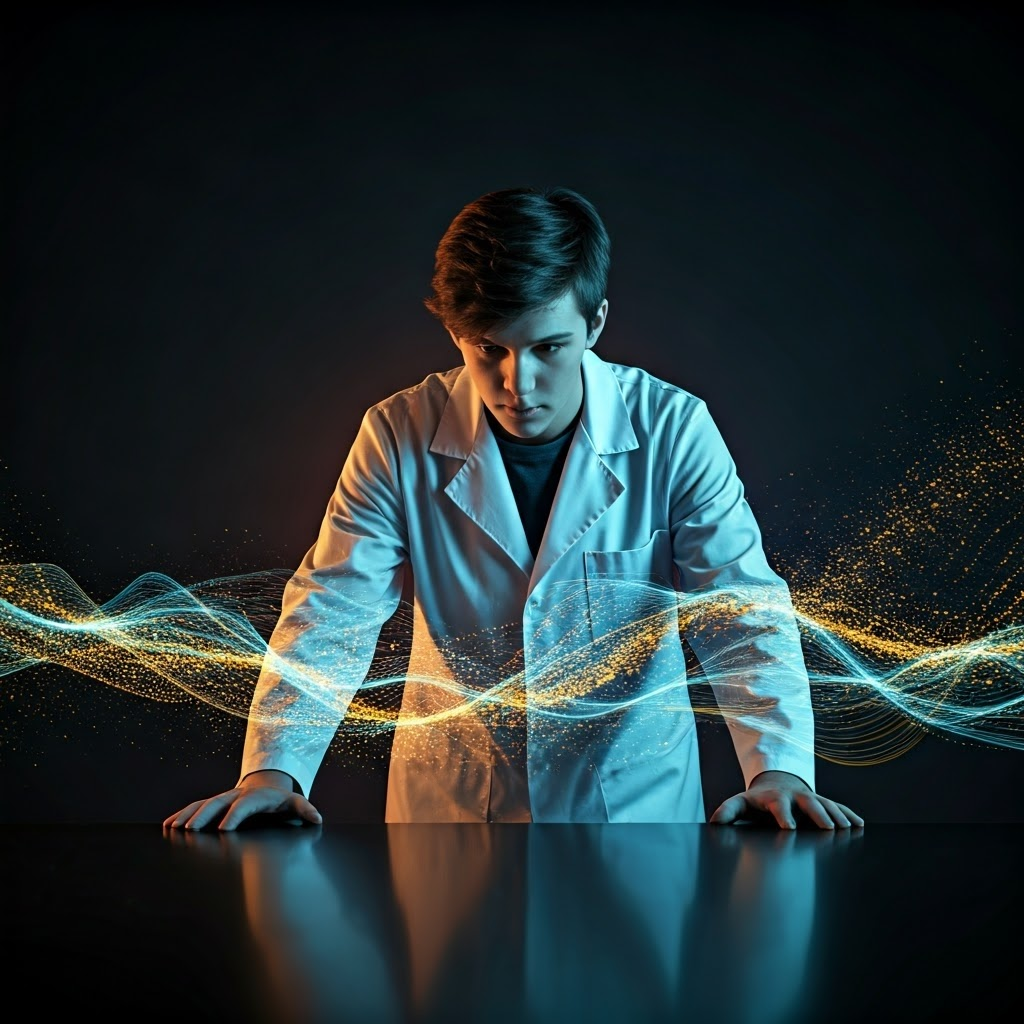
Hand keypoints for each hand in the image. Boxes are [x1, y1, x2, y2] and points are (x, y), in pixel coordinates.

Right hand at [162, 769, 322, 831]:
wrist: (267, 786)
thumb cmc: (280, 800)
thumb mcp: (294, 803)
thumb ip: (305, 810)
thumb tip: (318, 819)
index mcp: (254, 798)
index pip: (244, 806)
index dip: (235, 815)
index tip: (225, 828)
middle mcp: (235, 795)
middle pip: (217, 803)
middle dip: (204, 816)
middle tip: (190, 830)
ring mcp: (223, 797)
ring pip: (202, 804)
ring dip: (188, 815)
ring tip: (174, 828)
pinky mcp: (214, 803)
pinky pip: (195, 807)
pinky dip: (181, 814)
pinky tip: (168, 826)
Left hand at [709, 770, 863, 829]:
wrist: (775, 784)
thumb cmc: (756, 801)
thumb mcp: (740, 803)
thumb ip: (728, 811)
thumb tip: (714, 822)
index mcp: (775, 797)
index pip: (779, 806)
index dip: (784, 816)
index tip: (789, 828)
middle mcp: (795, 796)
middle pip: (809, 802)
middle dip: (818, 814)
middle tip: (828, 829)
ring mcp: (811, 797)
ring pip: (827, 804)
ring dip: (837, 815)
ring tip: (848, 829)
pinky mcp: (823, 802)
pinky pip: (838, 807)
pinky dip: (849, 815)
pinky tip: (860, 825)